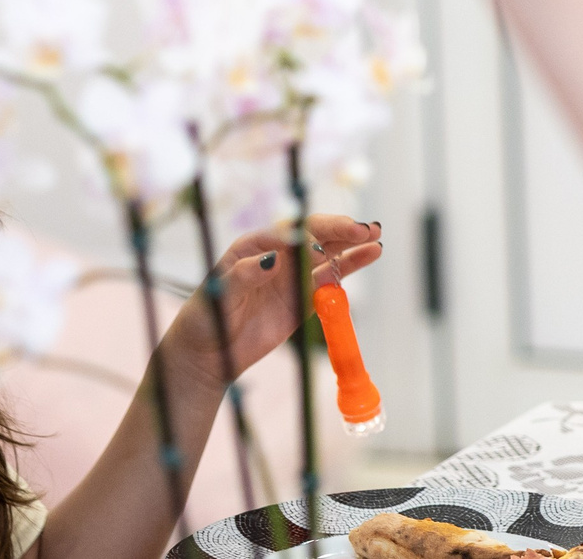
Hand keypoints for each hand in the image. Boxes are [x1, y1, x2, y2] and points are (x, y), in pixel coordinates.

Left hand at [164, 215, 384, 386]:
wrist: (210, 354)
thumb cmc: (207, 317)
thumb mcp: (221, 294)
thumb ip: (244, 276)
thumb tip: (272, 259)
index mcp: (254, 245)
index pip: (289, 233)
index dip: (309, 236)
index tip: (321, 250)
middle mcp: (278, 255)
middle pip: (315, 237)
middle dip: (339, 231)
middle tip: (364, 230)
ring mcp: (293, 276)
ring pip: (328, 254)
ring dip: (351, 245)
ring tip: (375, 237)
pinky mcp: (304, 299)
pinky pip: (330, 279)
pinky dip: (350, 267)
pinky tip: (370, 255)